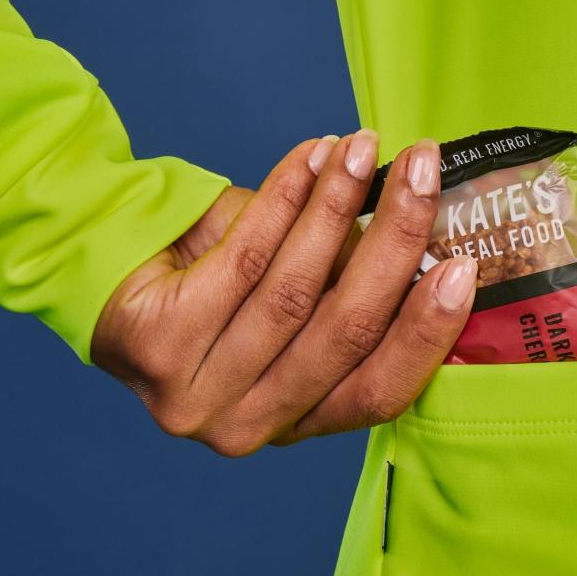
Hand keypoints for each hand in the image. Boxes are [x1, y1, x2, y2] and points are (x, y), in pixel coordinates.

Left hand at [90, 131, 477, 456]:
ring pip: (294, 292)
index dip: (426, 332)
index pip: (378, 393)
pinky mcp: (156, 346)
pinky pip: (242, 260)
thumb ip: (352, 291)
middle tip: (424, 175)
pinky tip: (314, 157)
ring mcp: (196, 395)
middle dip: (394, 244)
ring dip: (339, 207)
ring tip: (365, 148)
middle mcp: (248, 427)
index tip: (465, 266)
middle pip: (343, 334)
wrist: (112, 277)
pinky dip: (284, 200)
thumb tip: (428, 237)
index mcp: (299, 423)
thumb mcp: (299, 306)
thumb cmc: (219, 290)